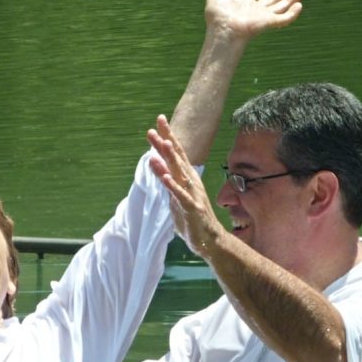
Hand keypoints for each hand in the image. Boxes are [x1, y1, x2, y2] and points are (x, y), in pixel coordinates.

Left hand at [146, 115, 224, 255]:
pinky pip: (181, 196)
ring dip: (171, 159)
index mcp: (186, 177)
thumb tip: (154, 162)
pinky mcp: (192, 208)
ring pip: (180, 173)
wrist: (208, 240)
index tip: (158, 121)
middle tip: (154, 126)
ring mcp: (192, 194)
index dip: (167, 137)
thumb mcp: (173, 195)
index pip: (175, 154)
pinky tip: (165, 176)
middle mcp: (190, 181)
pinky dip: (173, 186)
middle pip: (177, 158)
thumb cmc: (191, 217)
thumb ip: (165, 179)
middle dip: (166, 142)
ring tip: (162, 144)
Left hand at [204, 0, 302, 40]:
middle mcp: (254, 10)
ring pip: (279, 8)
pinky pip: (284, 18)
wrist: (224, 30)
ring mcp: (263, 17)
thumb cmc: (218, 17)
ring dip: (289, 1)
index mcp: (243, 2)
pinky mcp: (269, 23)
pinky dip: (292, 13)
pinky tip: (299, 6)